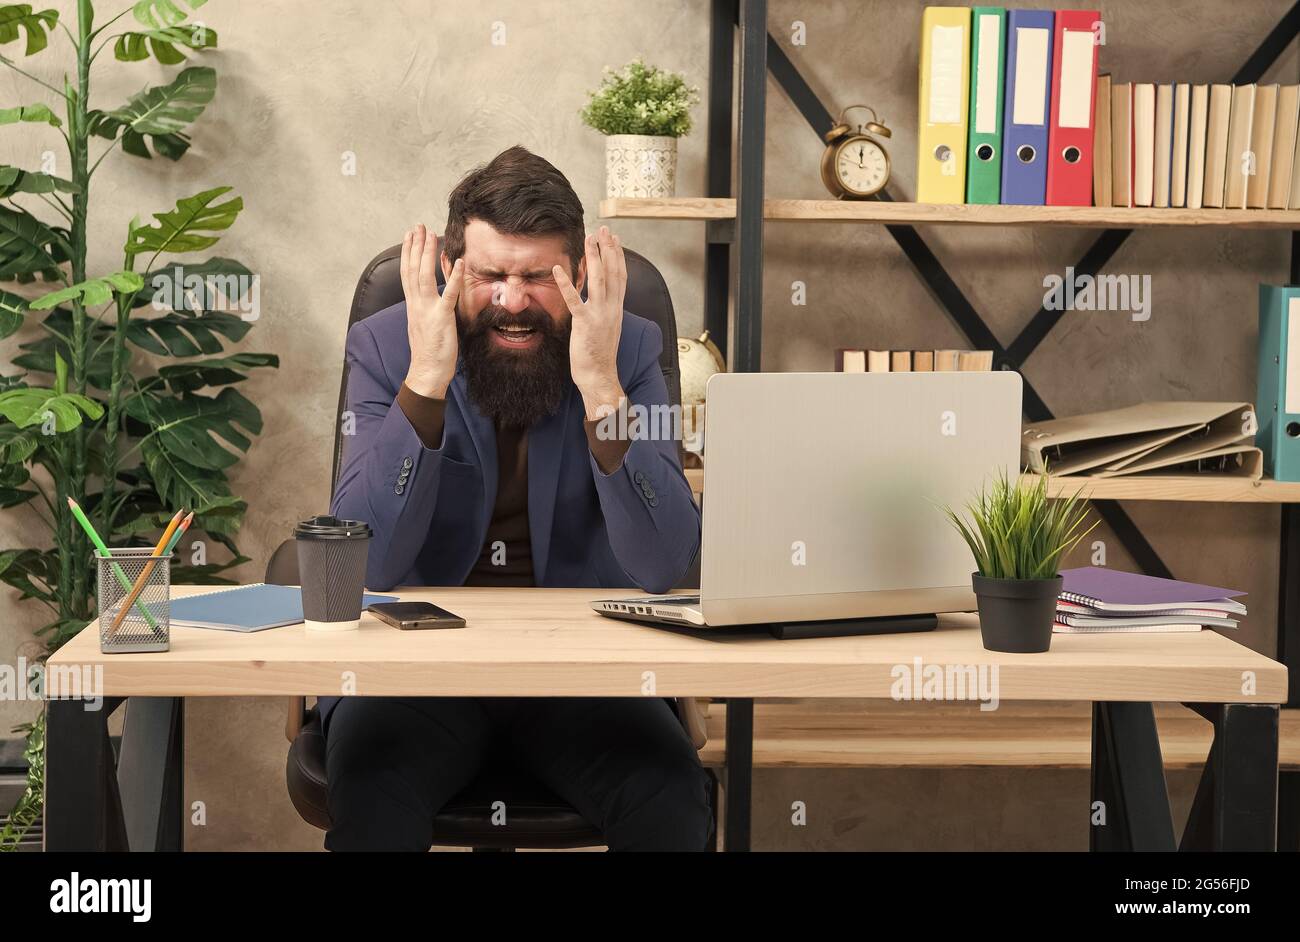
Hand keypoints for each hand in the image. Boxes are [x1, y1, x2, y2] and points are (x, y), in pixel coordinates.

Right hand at [401, 223, 461, 398]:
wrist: (427, 372)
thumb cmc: (429, 352)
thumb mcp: (423, 325)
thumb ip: (425, 308)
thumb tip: (428, 297)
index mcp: (413, 306)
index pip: (407, 274)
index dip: (408, 253)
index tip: (409, 236)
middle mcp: (417, 305)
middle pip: (413, 269)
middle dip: (415, 246)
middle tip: (418, 226)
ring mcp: (428, 310)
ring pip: (425, 276)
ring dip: (428, 253)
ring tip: (431, 234)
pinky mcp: (441, 318)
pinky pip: (448, 294)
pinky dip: (453, 277)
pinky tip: (459, 261)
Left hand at [554, 225, 625, 416]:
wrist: (600, 375)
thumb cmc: (599, 355)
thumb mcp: (606, 328)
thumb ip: (605, 310)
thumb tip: (600, 299)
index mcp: (617, 309)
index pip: (620, 277)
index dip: (618, 256)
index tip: (615, 239)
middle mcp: (612, 309)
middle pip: (613, 273)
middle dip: (609, 249)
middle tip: (604, 229)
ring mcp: (600, 315)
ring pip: (599, 280)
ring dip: (594, 257)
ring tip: (590, 239)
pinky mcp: (585, 324)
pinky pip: (575, 300)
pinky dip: (566, 284)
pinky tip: (557, 269)